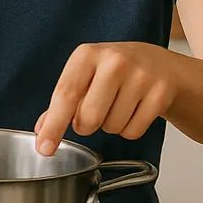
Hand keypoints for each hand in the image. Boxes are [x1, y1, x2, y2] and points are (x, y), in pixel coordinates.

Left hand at [34, 42, 179, 155]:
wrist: (159, 62)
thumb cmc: (114, 69)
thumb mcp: (84, 74)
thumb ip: (62, 101)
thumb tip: (42, 130)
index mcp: (87, 55)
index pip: (65, 95)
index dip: (54, 125)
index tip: (44, 147)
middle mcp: (114, 62)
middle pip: (88, 117)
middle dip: (85, 125)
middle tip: (93, 112)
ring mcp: (141, 77)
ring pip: (112, 127)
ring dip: (109, 126)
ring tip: (117, 105)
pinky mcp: (160, 93)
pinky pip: (133, 131)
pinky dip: (128, 129)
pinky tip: (133, 111)